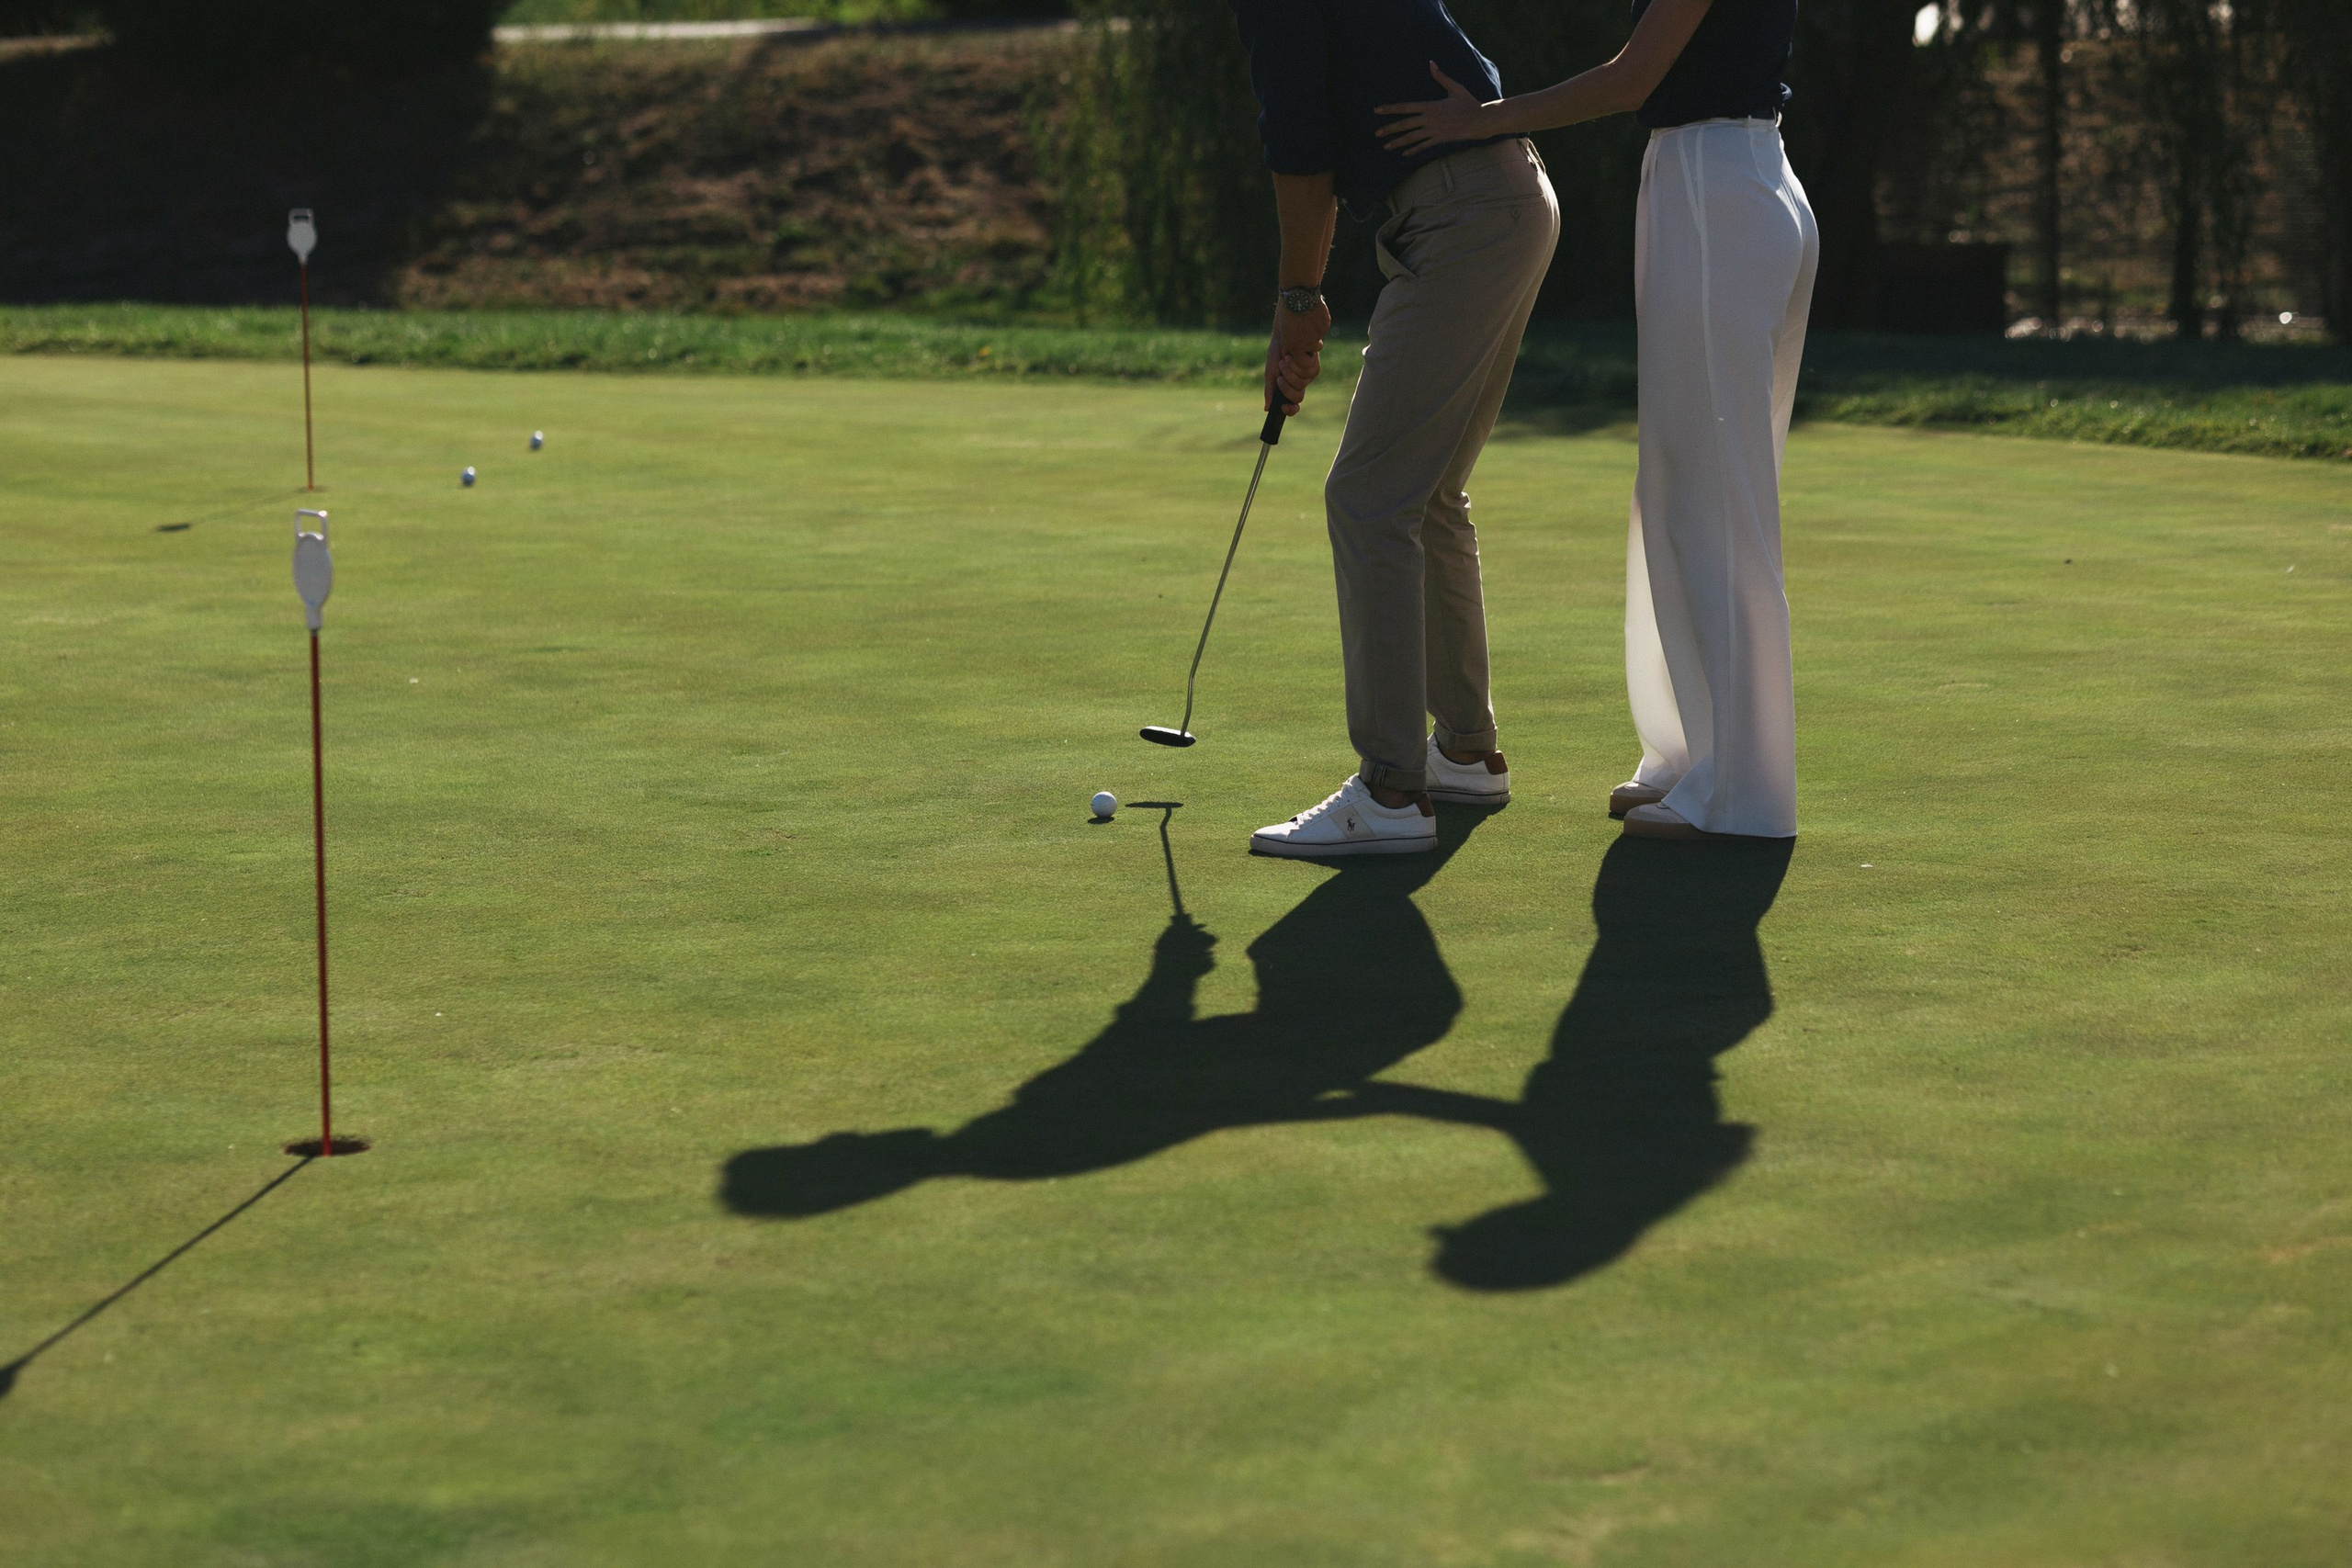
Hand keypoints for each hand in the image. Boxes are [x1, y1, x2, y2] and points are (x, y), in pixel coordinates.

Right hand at [1265, 293, 1329, 414]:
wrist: (1284, 331)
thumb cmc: (1277, 349)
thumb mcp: (1270, 370)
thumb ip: (1270, 389)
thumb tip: (1266, 409)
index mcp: (1290, 385)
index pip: (1293, 404)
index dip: (1291, 410)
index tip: (1283, 407)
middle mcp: (1301, 381)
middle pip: (1299, 396)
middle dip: (1288, 387)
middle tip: (1280, 376)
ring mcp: (1309, 373)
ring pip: (1304, 384)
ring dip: (1291, 373)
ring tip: (1284, 359)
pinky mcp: (1316, 362)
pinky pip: (1311, 371)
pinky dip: (1299, 364)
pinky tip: (1291, 354)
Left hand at [1375, 61, 1493, 155]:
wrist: (1480, 119)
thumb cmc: (1468, 102)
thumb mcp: (1454, 87)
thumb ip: (1441, 77)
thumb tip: (1431, 63)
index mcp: (1430, 106)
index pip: (1405, 107)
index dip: (1390, 109)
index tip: (1378, 111)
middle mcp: (1429, 119)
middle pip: (1404, 124)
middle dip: (1389, 129)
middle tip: (1377, 134)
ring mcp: (1434, 130)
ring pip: (1411, 138)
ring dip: (1398, 143)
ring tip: (1386, 147)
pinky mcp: (1440, 140)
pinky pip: (1423, 146)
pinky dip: (1413, 150)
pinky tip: (1404, 154)